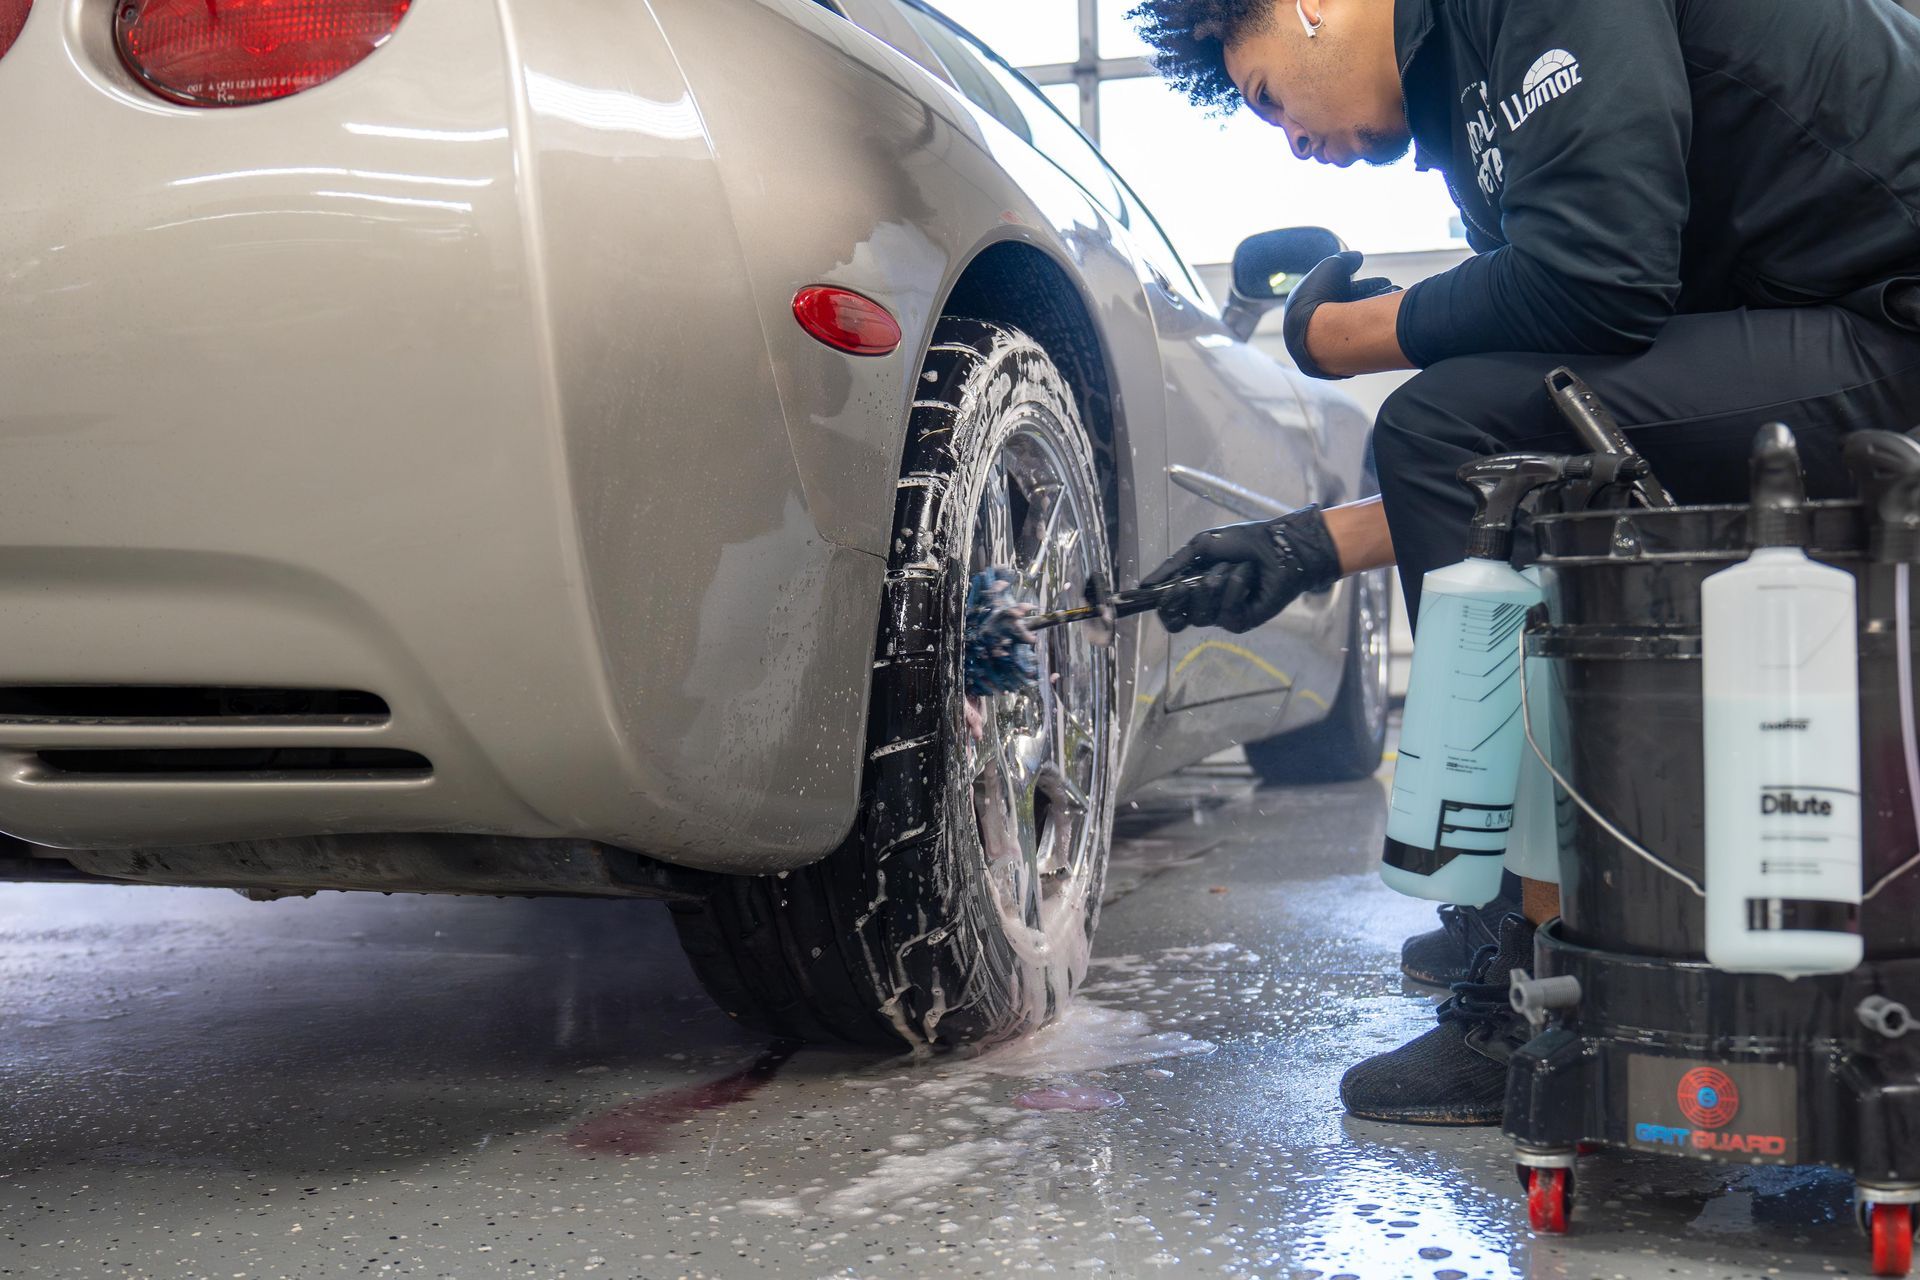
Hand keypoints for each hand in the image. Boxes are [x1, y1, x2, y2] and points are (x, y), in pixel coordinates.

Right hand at [1139, 506, 1341, 633]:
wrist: (1280, 546)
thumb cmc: (1246, 542)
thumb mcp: (1201, 545)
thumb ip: (1173, 566)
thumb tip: (1145, 585)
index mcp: (1194, 588)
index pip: (1169, 609)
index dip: (1160, 605)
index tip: (1152, 593)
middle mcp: (1206, 606)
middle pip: (1177, 620)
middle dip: (1179, 599)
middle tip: (1187, 583)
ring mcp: (1223, 615)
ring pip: (1200, 614)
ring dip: (1214, 583)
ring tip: (1232, 566)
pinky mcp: (1242, 621)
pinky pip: (1225, 611)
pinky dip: (1234, 587)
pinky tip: (1247, 575)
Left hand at [1281, 251, 1400, 379]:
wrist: (1316, 336)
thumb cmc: (1319, 298)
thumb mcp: (1332, 266)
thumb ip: (1345, 259)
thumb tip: (1357, 257)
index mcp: (1307, 305)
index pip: (1340, 294)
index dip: (1364, 285)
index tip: (1384, 281)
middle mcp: (1314, 327)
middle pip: (1350, 312)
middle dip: (1374, 302)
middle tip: (1395, 296)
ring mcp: (1324, 347)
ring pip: (1354, 330)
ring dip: (1376, 318)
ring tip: (1397, 310)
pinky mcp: (1334, 365)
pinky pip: (1355, 347)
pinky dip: (1371, 336)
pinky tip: (1388, 330)